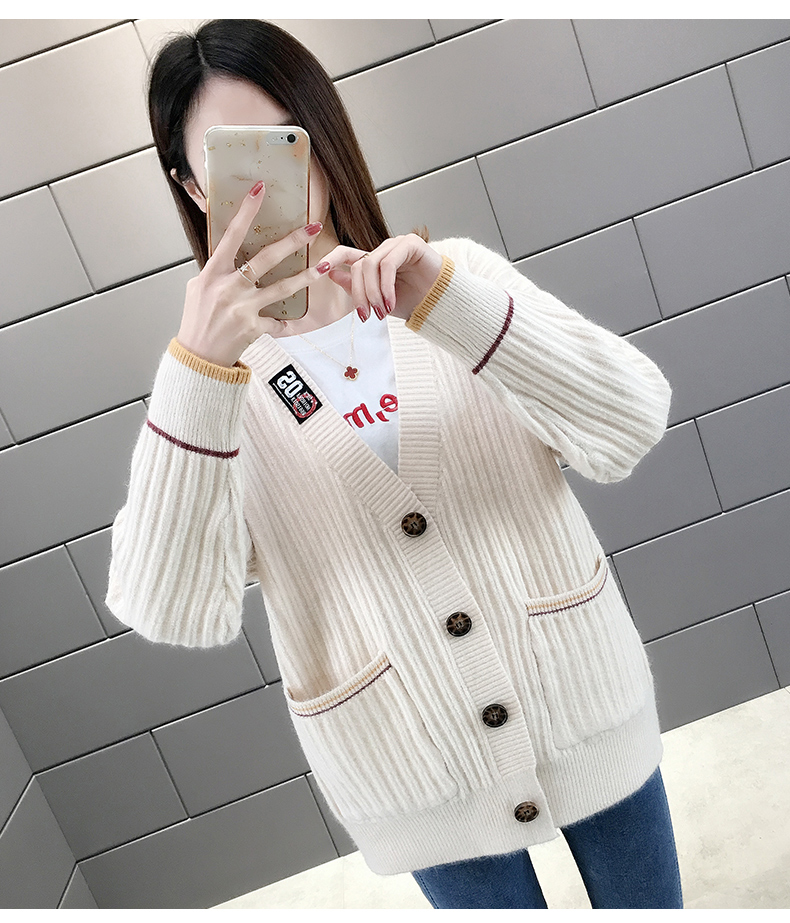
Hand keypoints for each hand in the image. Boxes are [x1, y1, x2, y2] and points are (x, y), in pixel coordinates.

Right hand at [177, 182, 339, 367]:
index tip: (260, 189)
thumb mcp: (198, 288)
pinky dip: (285, 323)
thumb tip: (229, 251)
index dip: (246, 211)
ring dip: (307, 276)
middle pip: (266, 258)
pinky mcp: (254, 327)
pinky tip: (293, 322)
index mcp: (213, 273)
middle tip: (312, 226)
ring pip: (282, 288)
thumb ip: (217, 270)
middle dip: (292, 240)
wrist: (198, 356)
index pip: (231, 235)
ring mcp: (243, 308)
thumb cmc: (197, 320)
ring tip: (325, 265)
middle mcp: (229, 287)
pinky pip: (278, 322)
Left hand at [325, 234, 442, 321]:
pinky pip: (388, 263)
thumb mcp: (379, 300)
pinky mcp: (410, 243)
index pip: (347, 254)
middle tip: (366, 315)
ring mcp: (396, 245)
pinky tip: (391, 302)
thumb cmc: (414, 301)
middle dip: (359, 294)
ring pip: (371, 265)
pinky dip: (386, 286)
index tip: (319, 269)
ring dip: (373, 292)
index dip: (332, 258)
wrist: (440, 304)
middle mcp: (383, 250)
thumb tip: (332, 274)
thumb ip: (357, 286)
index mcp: (374, 261)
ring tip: (381, 312)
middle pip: (358, 266)